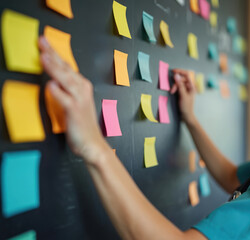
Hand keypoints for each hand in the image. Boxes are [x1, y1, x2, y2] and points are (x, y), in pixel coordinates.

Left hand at [39, 36, 109, 163]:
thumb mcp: (74, 103)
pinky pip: (64, 98)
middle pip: (65, 68)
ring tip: (43, 57)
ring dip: (54, 68)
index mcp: (82, 86)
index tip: (44, 43)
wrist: (92, 144)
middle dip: (53, 54)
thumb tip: (53, 80)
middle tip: (42, 41)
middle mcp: (82, 90)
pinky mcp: (75, 110)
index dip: (55, 53)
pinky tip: (50, 84)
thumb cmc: (82, 125)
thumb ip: (65, 91)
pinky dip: (57, 91)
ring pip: (65, 79)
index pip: (66, 66)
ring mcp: (79, 99)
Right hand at [170, 69, 196, 124]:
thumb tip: (176, 75)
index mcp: (192, 86)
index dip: (180, 71)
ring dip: (175, 86)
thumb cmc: (186, 107)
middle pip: (182, 79)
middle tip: (172, 90)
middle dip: (176, 83)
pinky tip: (173, 92)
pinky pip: (178, 86)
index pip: (187, 74)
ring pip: (179, 83)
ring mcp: (186, 89)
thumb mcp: (182, 95)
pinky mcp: (183, 92)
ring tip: (172, 92)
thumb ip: (179, 85)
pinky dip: (175, 88)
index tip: (173, 71)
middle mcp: (190, 86)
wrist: (186, 115)